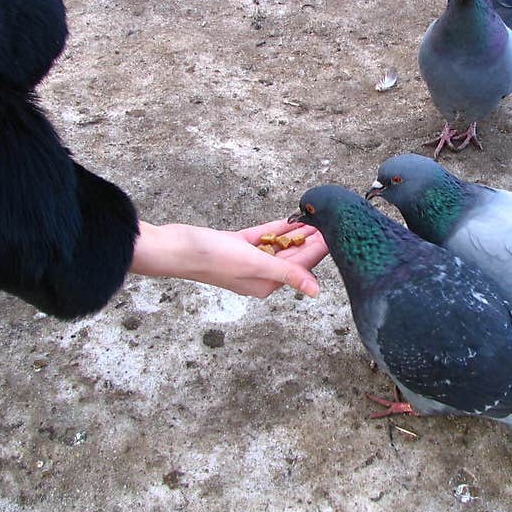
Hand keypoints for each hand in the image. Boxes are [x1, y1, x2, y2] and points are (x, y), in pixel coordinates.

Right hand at [130, 219, 328, 298]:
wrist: (175, 247)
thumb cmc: (212, 258)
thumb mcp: (255, 264)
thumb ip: (288, 274)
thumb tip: (316, 292)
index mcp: (265, 284)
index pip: (300, 267)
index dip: (318, 250)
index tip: (336, 236)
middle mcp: (258, 274)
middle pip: (291, 256)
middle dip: (311, 241)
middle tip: (331, 223)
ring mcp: (246, 259)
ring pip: (278, 245)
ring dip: (296, 234)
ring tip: (317, 219)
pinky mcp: (236, 245)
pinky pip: (262, 236)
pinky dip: (276, 229)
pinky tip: (291, 220)